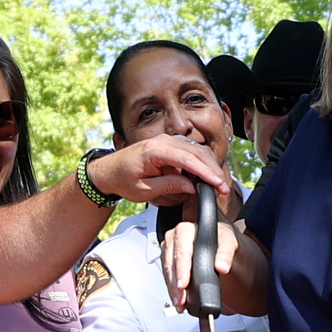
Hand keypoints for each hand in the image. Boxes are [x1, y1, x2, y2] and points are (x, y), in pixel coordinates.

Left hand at [94, 137, 233, 207]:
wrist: (109, 171)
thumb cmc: (122, 180)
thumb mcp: (144, 190)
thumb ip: (169, 186)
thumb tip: (192, 186)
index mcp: (154, 150)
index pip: (187, 159)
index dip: (205, 172)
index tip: (217, 184)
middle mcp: (163, 141)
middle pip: (197, 152)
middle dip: (212, 170)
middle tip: (222, 188)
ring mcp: (167, 141)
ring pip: (197, 150)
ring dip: (209, 166)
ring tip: (216, 184)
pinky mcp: (170, 146)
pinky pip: (191, 152)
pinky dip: (201, 164)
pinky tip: (206, 177)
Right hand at [161, 212, 239, 313]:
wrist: (222, 248)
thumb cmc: (224, 241)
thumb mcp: (230, 242)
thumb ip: (226, 253)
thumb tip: (222, 266)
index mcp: (187, 229)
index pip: (181, 249)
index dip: (182, 268)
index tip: (184, 283)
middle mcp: (175, 238)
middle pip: (171, 262)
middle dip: (175, 282)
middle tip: (181, 298)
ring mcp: (171, 249)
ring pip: (167, 271)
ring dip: (172, 288)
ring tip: (180, 303)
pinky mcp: (170, 261)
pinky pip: (168, 276)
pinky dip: (173, 289)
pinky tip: (179, 300)